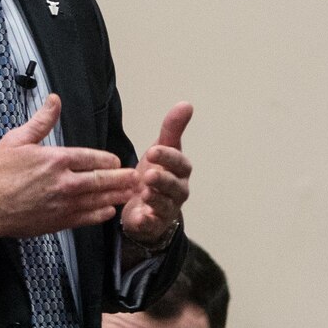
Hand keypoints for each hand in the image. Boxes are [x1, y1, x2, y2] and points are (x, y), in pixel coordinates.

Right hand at [0, 94, 140, 241]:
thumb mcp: (17, 140)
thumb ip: (41, 121)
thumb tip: (54, 100)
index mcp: (56, 159)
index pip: (92, 158)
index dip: (108, 160)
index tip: (116, 161)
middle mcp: (64, 182)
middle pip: (101, 179)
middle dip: (121, 178)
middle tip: (136, 177)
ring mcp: (63, 203)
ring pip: (98, 199)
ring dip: (117, 196)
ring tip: (131, 193)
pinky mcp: (57, 221)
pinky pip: (85, 218)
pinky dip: (99, 214)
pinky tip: (108, 212)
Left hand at [121, 103, 192, 247]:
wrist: (145, 206)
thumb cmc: (156, 173)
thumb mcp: (161, 149)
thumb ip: (172, 129)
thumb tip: (186, 104)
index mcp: (180, 171)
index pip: (179, 163)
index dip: (168, 157)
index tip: (152, 150)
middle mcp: (178, 191)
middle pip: (175, 186)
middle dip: (163, 180)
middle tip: (148, 174)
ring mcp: (167, 209)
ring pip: (165, 205)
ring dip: (156, 198)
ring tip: (144, 192)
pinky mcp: (154, 224)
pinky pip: (153, 224)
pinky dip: (148, 221)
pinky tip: (141, 216)